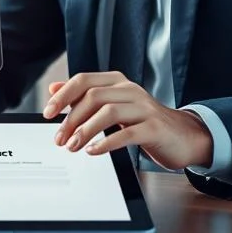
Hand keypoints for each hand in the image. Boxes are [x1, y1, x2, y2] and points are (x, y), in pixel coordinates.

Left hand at [43, 71, 212, 170]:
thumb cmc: (144, 122)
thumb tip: (54, 88)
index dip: (63, 96)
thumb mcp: (113, 106)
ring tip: (73, 147)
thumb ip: (85, 96)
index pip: (84, 80)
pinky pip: (126, 134)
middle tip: (59, 138)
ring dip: (85, 131)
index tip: (48, 114)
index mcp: (118, 82)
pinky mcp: (154, 128)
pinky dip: (106, 143)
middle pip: (93, 97)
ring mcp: (144, 108)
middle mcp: (130, 90)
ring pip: (108, 113)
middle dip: (71, 119)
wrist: (182, 136)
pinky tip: (93, 151)